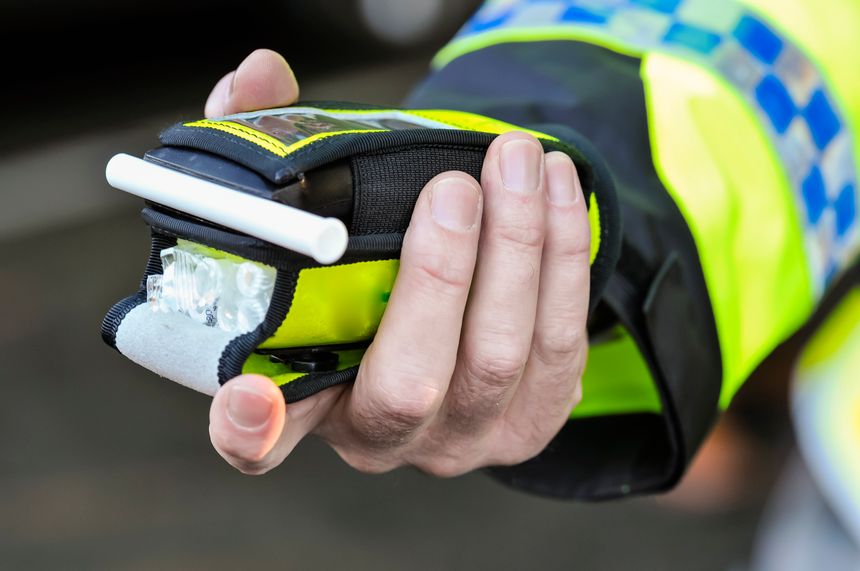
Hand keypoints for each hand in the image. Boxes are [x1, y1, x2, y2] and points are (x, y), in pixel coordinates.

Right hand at [206, 49, 590, 476]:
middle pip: (411, 384)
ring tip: (517, 159)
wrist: (445, 304)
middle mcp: (383, 435)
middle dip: (440, 277)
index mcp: (305, 400)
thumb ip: (270, 145)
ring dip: (518, 247)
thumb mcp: (309, 209)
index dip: (248, 427)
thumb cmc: (363, 261)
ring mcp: (463, 435)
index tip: (252, 394)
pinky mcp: (532, 418)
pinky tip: (556, 190)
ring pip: (501, 356)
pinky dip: (563, 257)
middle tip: (453, 187)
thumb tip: (259, 74)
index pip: (258, 440)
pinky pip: (561, 342)